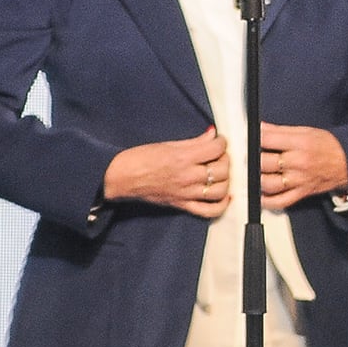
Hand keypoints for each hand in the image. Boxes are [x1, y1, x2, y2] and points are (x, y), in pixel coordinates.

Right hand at [104, 127, 231, 218]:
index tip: (219, 140)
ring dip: (225, 179)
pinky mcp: (182, 206)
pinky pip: (209, 211)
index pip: (216, 148)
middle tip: (219, 154)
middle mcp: (187, 177)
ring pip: (220, 190)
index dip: (222, 142)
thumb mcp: (168, 144)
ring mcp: (186, 194)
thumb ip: (194, 142)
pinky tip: (225, 196)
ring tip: (220, 172)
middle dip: (225, 159)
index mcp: (183, 158)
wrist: (121, 178)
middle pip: (221, 169)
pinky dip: (222, 205)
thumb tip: (211, 135)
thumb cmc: (139, 159)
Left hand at [258, 124, 347, 213]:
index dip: (255, 138)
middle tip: (249, 155)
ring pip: (269, 183)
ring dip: (257, 178)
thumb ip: (280, 131)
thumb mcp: (306, 131)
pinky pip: (280, 201)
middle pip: (264, 162)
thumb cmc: (328, 146)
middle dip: (253, 158)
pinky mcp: (301, 193)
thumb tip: (260, 128)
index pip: (267, 140)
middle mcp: (298, 163)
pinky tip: (260, 195)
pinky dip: (267, 201)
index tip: (251, 138)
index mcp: (300, 144)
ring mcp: (299, 181)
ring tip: (254, 172)